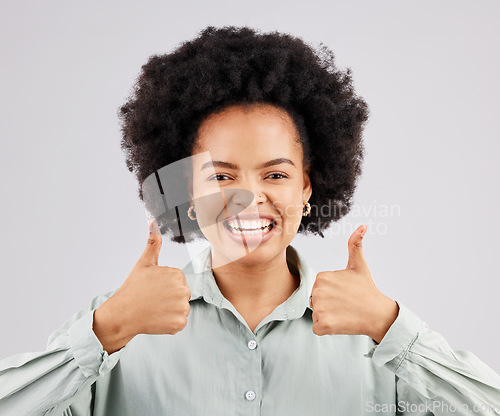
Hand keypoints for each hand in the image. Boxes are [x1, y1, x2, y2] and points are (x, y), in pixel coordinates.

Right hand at [93, 219, 191, 352]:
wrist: (123, 314)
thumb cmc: (133, 288)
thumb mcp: (144, 263)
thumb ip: (153, 243)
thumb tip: (152, 222)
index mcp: (177, 274)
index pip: (178, 280)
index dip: (164, 285)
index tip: (153, 288)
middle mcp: (183, 290)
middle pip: (182, 294)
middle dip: (170, 297)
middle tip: (153, 299)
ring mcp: (182, 308)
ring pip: (181, 308)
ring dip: (171, 310)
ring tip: (155, 308)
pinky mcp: (180, 324)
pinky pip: (180, 322)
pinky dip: (170, 323)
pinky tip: (157, 318)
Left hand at [310, 225, 398, 343]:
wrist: (378, 314)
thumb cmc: (367, 289)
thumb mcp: (359, 265)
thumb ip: (355, 244)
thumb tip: (363, 226)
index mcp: (322, 277)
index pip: (318, 288)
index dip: (331, 293)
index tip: (344, 293)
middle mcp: (318, 291)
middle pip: (315, 301)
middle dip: (328, 305)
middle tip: (345, 304)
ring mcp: (320, 308)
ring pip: (316, 315)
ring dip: (328, 317)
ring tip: (344, 313)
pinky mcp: (323, 325)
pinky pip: (317, 328)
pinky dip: (327, 329)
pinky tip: (341, 323)